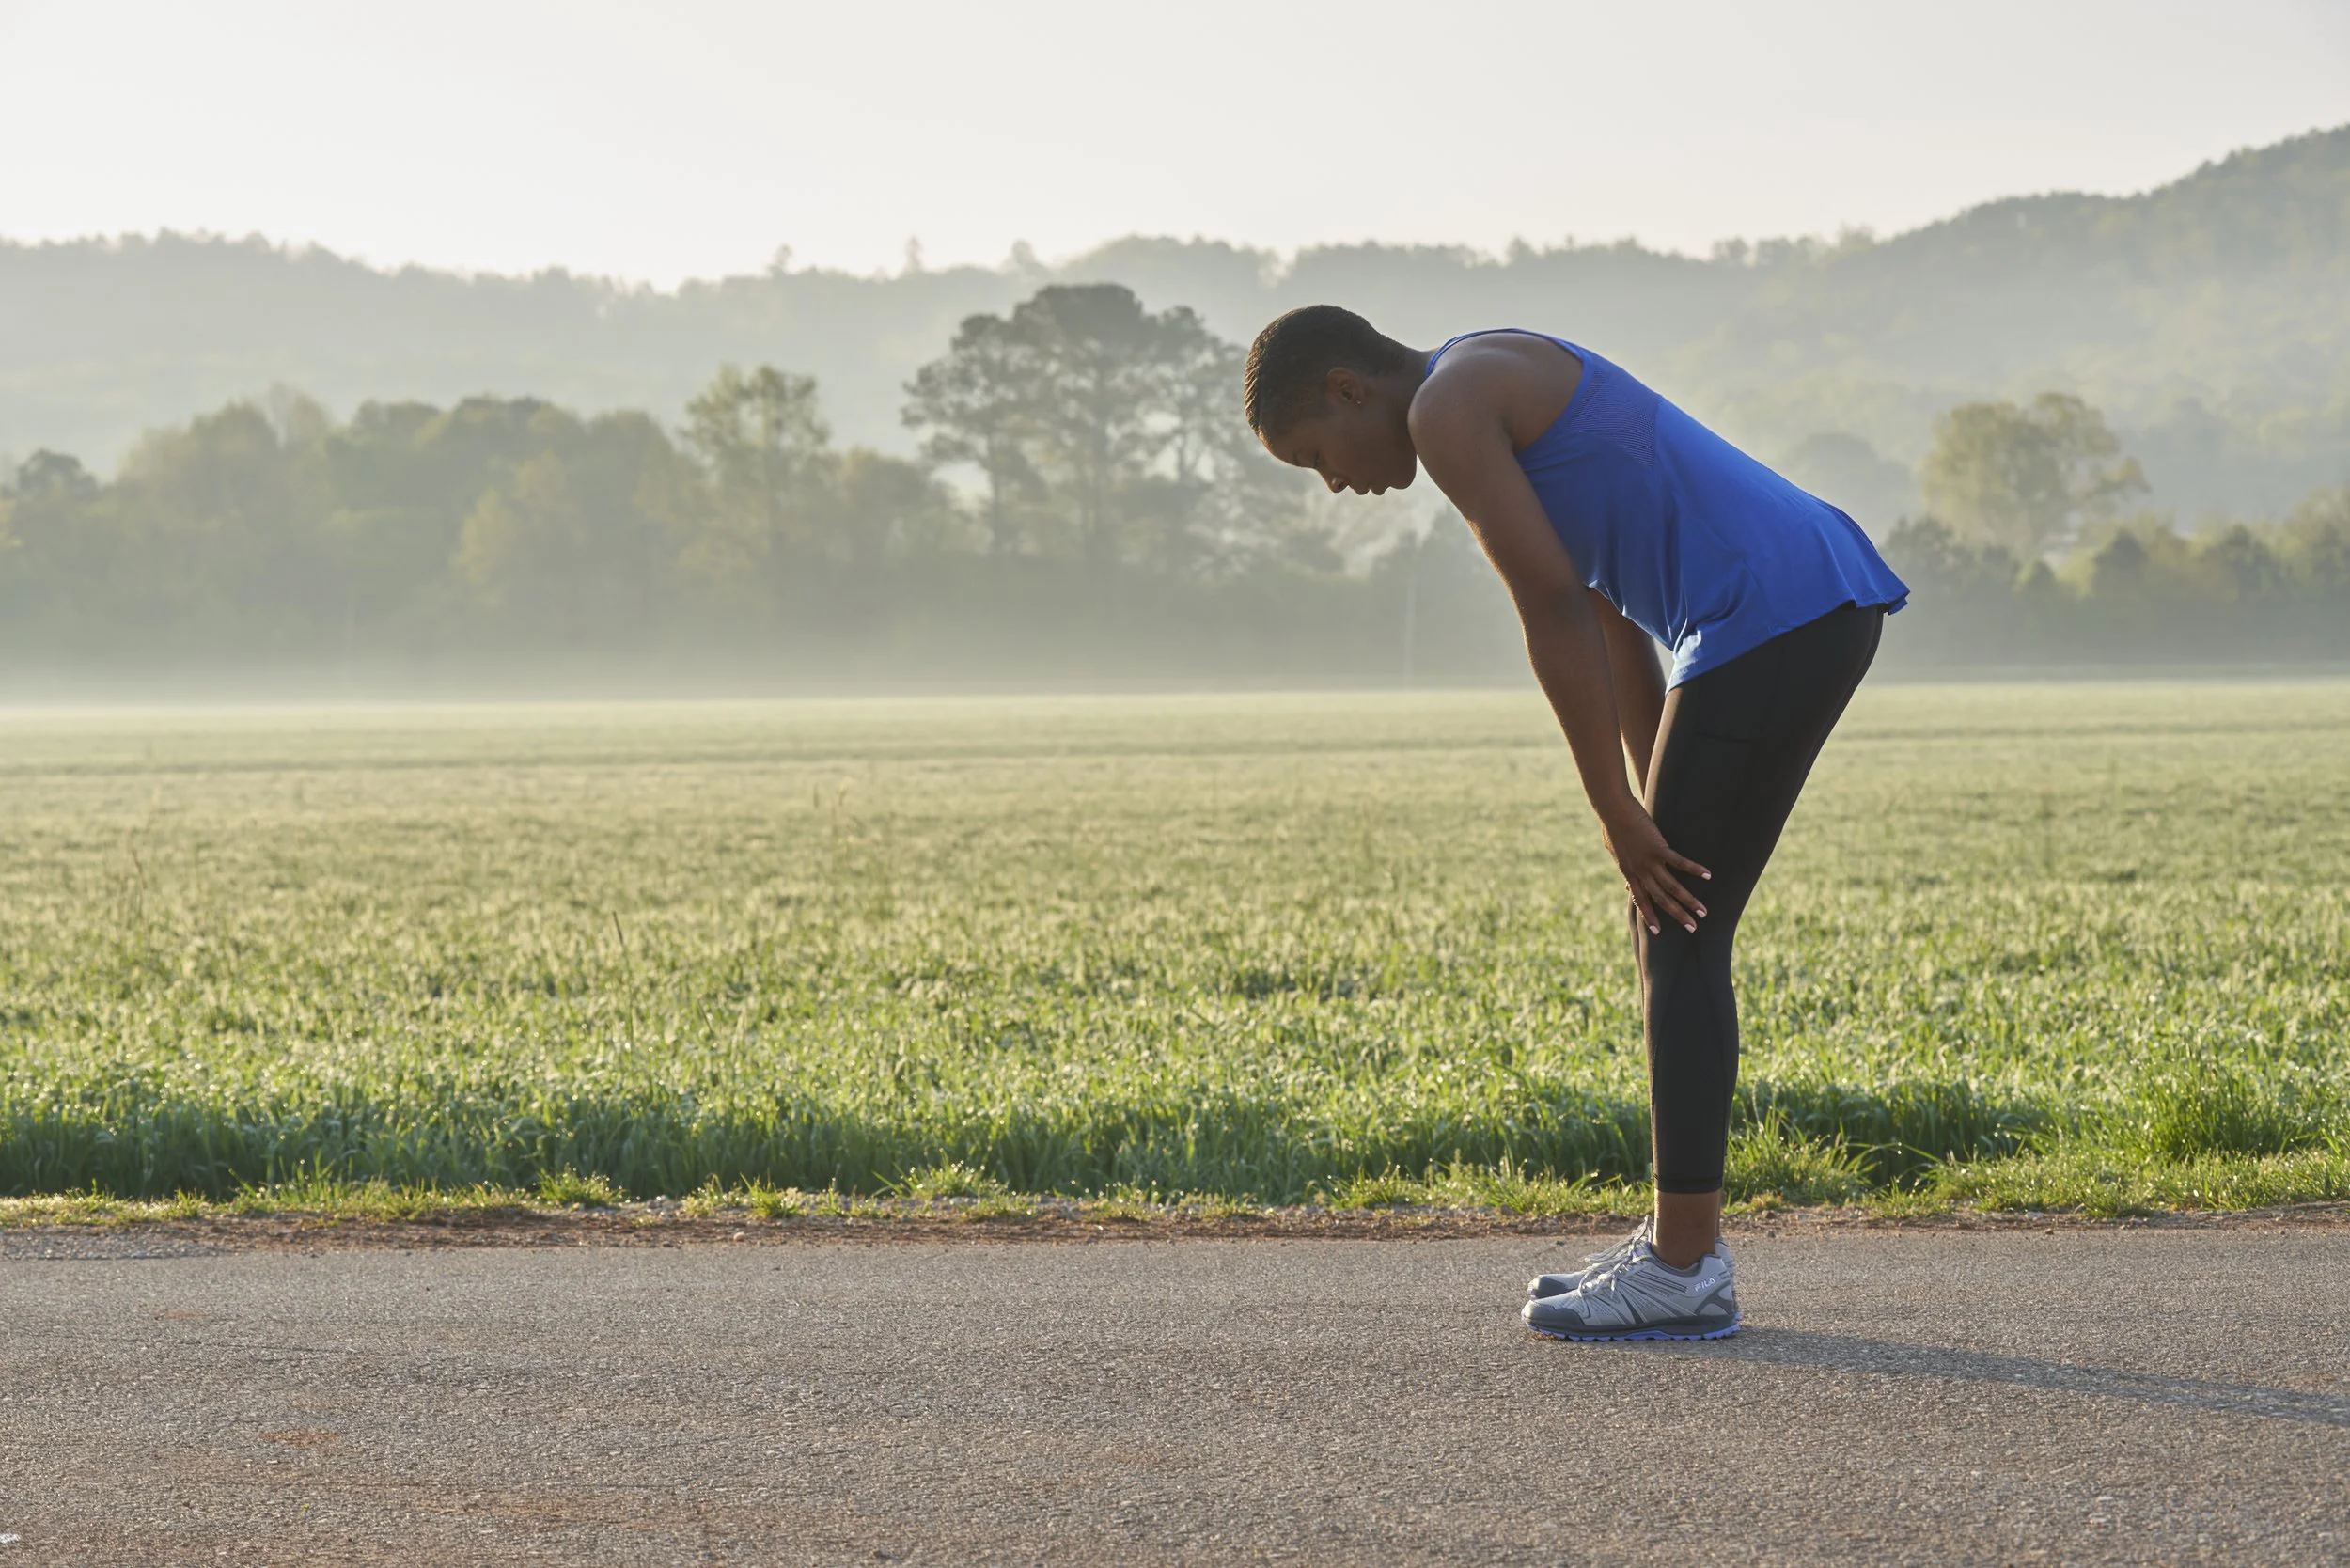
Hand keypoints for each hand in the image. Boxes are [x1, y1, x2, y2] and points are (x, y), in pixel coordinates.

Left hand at [1599, 798, 1710, 934]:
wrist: (1612, 810)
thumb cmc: (1613, 825)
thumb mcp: (1615, 850)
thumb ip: (1623, 864)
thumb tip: (1625, 880)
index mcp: (1628, 872)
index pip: (1640, 900)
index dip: (1649, 915)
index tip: (1658, 931)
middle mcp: (1639, 871)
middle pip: (1660, 899)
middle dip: (1677, 915)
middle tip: (1692, 928)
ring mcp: (1649, 861)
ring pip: (1671, 887)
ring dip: (1689, 901)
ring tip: (1703, 911)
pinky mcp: (1658, 848)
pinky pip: (1679, 863)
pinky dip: (1693, 869)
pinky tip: (1707, 875)